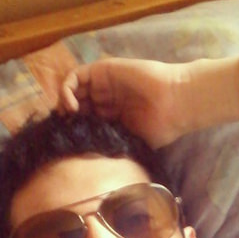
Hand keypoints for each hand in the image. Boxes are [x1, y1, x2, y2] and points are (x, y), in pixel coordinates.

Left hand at [60, 58, 187, 148]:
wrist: (175, 103)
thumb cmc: (162, 127)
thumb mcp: (134, 143)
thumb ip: (115, 146)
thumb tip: (96, 167)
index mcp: (112, 117)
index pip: (84, 122)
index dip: (73, 130)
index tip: (69, 143)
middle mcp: (106, 99)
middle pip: (76, 105)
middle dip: (66, 118)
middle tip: (63, 130)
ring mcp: (103, 84)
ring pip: (73, 90)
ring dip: (63, 103)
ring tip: (67, 117)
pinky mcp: (102, 70)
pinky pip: (76, 76)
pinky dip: (67, 89)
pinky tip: (71, 106)